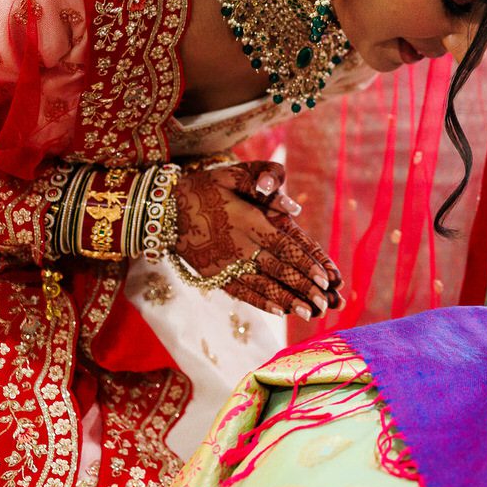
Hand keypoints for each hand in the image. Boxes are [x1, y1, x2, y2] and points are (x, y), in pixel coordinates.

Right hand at [172, 161, 342, 318]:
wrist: (161, 210)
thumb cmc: (204, 187)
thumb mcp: (231, 174)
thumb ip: (262, 184)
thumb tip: (294, 206)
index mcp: (247, 219)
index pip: (283, 244)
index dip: (305, 261)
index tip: (325, 276)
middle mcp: (238, 244)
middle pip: (276, 268)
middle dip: (303, 286)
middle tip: (325, 300)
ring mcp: (224, 263)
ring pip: (261, 285)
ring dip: (287, 299)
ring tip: (310, 312)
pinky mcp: (213, 275)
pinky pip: (241, 292)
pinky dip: (261, 302)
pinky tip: (279, 311)